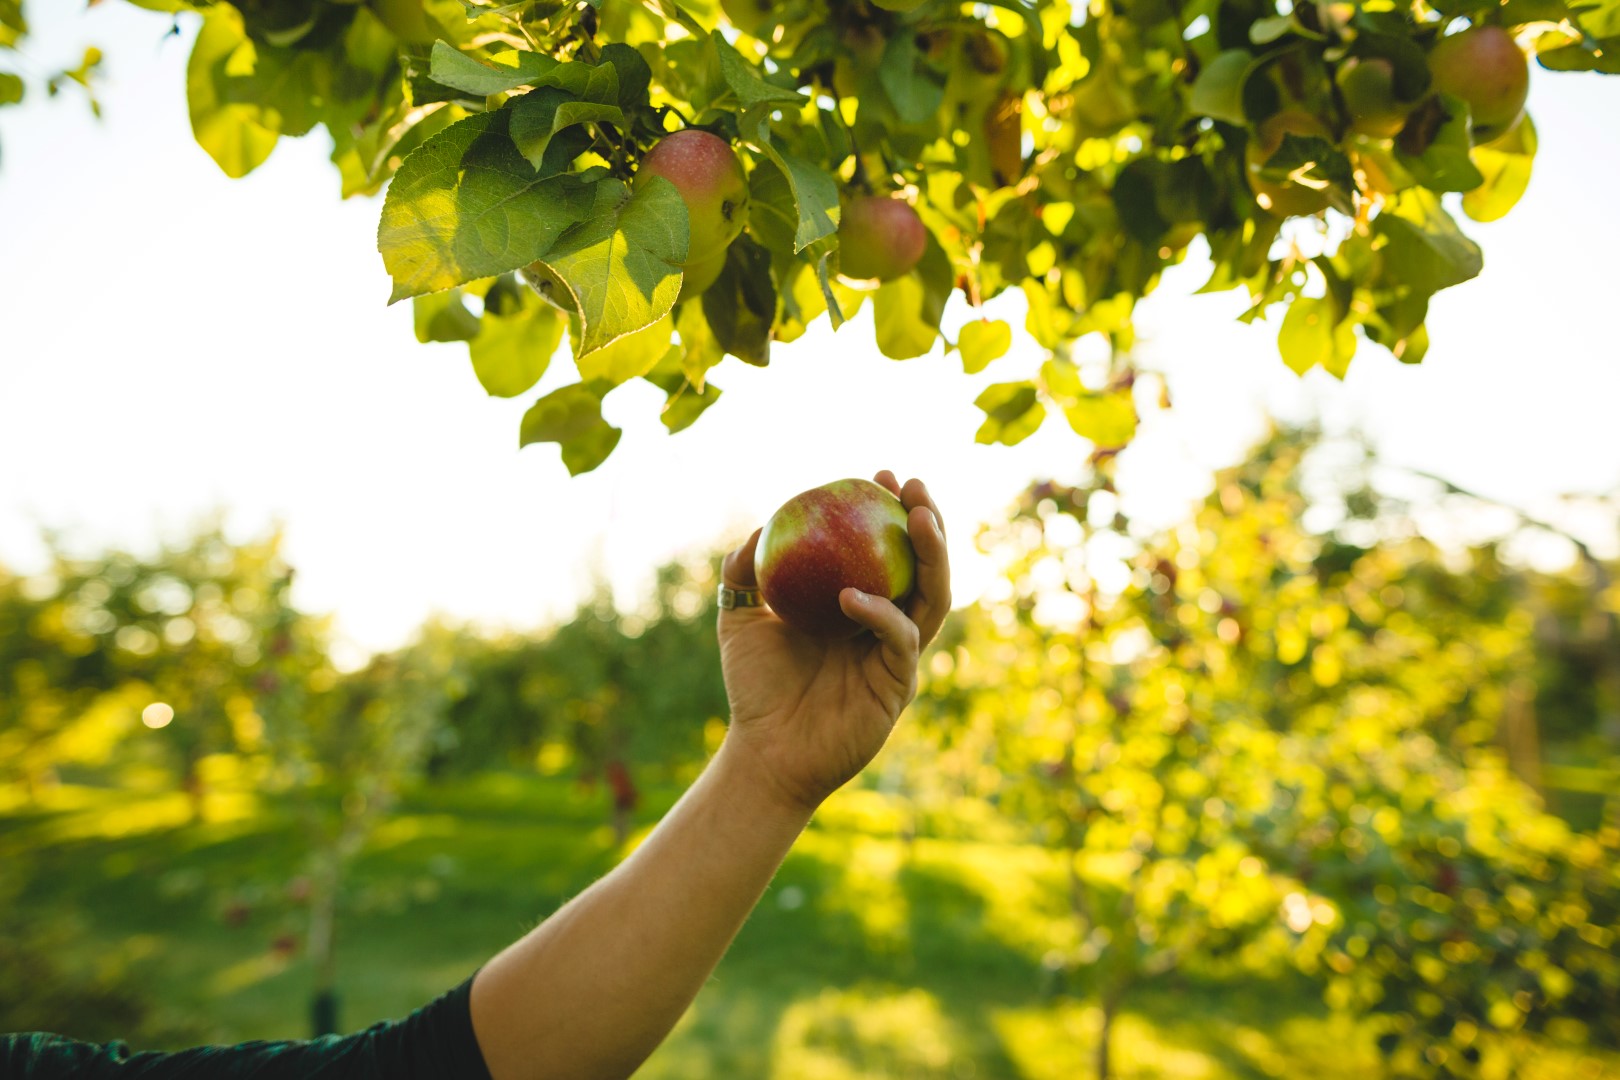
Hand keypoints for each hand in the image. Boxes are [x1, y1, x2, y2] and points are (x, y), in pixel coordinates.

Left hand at [716, 471, 950, 814]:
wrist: (763, 752)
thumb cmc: (755, 688)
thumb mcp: (740, 619)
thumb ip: (745, 573)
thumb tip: (761, 525)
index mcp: (863, 607)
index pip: (889, 551)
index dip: (893, 511)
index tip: (879, 475)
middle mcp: (888, 628)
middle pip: (926, 568)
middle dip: (930, 522)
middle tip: (914, 485)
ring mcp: (898, 657)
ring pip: (933, 599)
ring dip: (932, 556)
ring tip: (918, 517)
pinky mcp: (897, 687)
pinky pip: (899, 641)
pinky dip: (881, 614)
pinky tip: (852, 595)